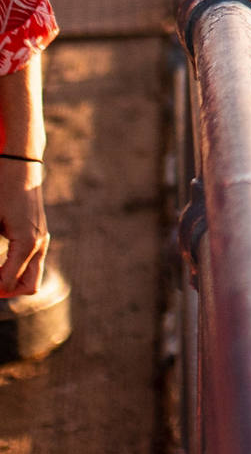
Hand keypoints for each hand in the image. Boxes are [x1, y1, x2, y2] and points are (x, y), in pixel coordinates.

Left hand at [0, 163, 48, 296]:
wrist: (21, 162)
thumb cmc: (2, 187)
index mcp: (27, 244)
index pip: (9, 281)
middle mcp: (39, 245)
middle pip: (28, 287)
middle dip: (6, 290)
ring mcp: (42, 239)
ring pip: (32, 276)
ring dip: (12, 280)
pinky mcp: (39, 234)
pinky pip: (31, 262)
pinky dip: (16, 268)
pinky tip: (0, 262)